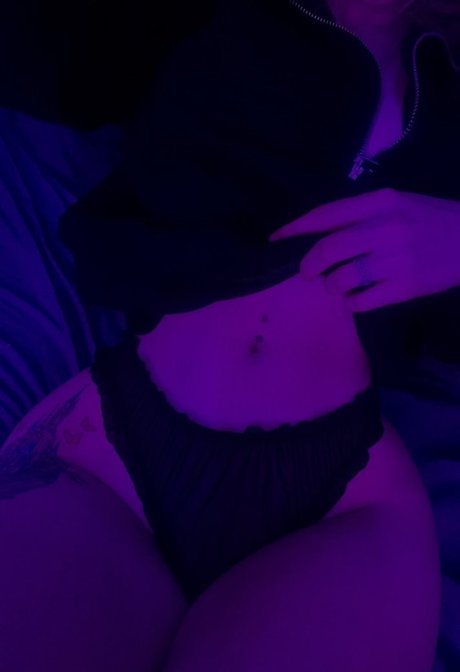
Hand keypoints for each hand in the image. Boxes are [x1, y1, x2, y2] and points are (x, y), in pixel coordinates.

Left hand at [269, 188, 459, 311]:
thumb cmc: (430, 220)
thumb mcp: (397, 203)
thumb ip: (361, 215)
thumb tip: (317, 235)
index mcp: (379, 202)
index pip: (326, 215)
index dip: (295, 229)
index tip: (275, 240)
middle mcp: (384, 228)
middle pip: (327, 249)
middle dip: (308, 265)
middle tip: (307, 274)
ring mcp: (395, 259)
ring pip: (341, 278)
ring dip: (331, 286)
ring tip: (338, 285)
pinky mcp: (405, 287)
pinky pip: (361, 302)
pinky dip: (351, 303)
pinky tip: (357, 298)